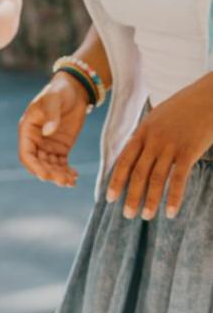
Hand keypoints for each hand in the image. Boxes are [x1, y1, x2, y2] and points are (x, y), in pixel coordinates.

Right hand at [18, 72, 89, 186]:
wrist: (74, 89)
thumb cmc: (59, 91)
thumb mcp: (53, 99)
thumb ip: (51, 115)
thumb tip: (48, 131)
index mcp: (27, 130)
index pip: (26, 154)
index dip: (34, 167)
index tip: (46, 176)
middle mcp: (35, 141)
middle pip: (39, 164)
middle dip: (50, 174)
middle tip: (64, 182)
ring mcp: (48, 145)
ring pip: (50, 166)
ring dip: (59, 175)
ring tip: (71, 182)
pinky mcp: (61, 147)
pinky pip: (61, 163)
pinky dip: (67, 171)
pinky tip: (75, 176)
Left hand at [105, 74, 212, 219]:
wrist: (210, 96)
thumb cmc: (185, 107)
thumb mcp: (158, 117)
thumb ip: (146, 135)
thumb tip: (135, 152)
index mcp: (142, 132)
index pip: (124, 160)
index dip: (116, 181)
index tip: (109, 198)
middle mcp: (153, 140)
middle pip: (138, 172)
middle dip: (131, 195)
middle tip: (127, 214)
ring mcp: (171, 145)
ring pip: (156, 178)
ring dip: (150, 200)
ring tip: (145, 216)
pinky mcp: (189, 151)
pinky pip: (179, 178)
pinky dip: (174, 197)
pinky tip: (171, 212)